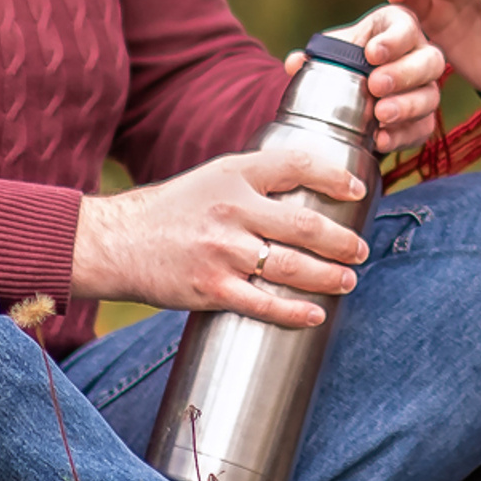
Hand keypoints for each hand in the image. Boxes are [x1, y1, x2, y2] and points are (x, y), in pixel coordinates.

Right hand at [70, 148, 371, 325]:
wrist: (119, 242)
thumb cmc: (173, 209)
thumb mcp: (214, 177)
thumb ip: (257, 179)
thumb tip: (309, 186)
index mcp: (235, 175)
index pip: (297, 166)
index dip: (335, 177)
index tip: (358, 190)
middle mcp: (231, 210)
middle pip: (304, 225)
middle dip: (342, 241)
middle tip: (361, 249)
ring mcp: (222, 252)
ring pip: (291, 267)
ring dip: (328, 276)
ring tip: (348, 279)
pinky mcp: (211, 288)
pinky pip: (263, 304)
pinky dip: (295, 312)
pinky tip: (316, 314)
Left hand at [293, 4, 446, 152]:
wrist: (353, 93)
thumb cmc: (346, 61)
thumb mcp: (331, 51)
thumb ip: (314, 55)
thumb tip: (295, 62)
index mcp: (398, 27)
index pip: (406, 27)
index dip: (394, 40)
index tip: (371, 53)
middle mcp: (421, 54)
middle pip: (430, 61)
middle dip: (403, 74)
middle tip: (376, 85)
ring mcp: (427, 88)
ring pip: (430, 96)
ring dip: (406, 106)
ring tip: (380, 115)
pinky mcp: (424, 118)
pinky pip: (423, 128)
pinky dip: (402, 135)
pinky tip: (381, 139)